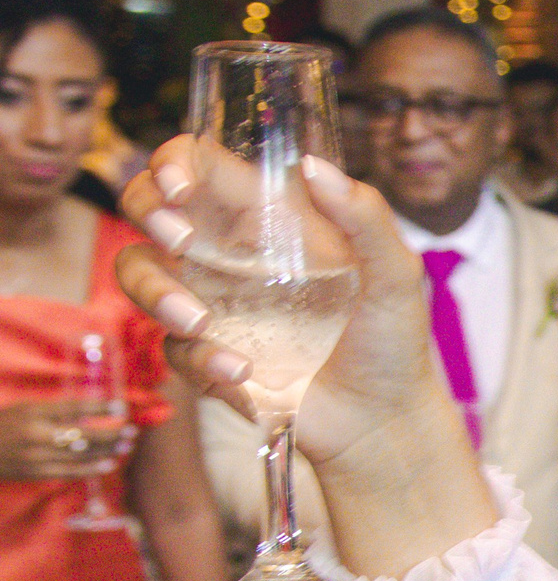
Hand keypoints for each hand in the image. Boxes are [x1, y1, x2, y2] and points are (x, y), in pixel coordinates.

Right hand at [0, 398, 129, 480]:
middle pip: (83, 433)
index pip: (73, 408)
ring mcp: (36, 455)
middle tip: (131, 430)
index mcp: (33, 412)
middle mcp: (36, 433)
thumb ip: (53, 412)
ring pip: (81, 454)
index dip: (100, 407)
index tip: (121, 406)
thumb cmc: (2, 425)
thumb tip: (89, 415)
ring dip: (107, 450)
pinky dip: (91, 468)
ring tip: (126, 445)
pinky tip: (108, 464)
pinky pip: (69, 471)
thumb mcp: (24, 410)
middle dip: (111, 432)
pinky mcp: (34, 472)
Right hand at [117, 141, 449, 468]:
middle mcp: (230, 255)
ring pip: (138, 273)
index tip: (180, 185)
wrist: (382, 418)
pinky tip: (243, 371)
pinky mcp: (205, 354)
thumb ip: (366, 217)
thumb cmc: (390, 339)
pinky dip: (202, 358)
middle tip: (178, 238)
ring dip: (155, 291)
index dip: (176, 163)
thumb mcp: (395, 274)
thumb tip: (313, 165)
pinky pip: (173, 347)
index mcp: (270, 220)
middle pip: (150, 207)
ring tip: (199, 322)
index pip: (203, 168)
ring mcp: (211, 303)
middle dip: (146, 210)